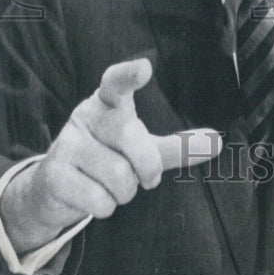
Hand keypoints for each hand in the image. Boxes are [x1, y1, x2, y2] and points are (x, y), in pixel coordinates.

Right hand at [0, 58, 221, 254]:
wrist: (54, 189)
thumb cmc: (107, 159)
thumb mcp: (143, 149)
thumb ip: (179, 146)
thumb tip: (219, 143)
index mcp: (108, 102)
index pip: (117, 81)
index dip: (129, 75)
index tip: (145, 67)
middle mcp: (85, 115)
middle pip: (132, 138)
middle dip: (147, 168)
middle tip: (146, 180)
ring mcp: (66, 142)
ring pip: (118, 176)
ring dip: (124, 192)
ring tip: (113, 187)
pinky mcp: (53, 173)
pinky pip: (97, 199)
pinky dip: (105, 207)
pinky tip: (95, 199)